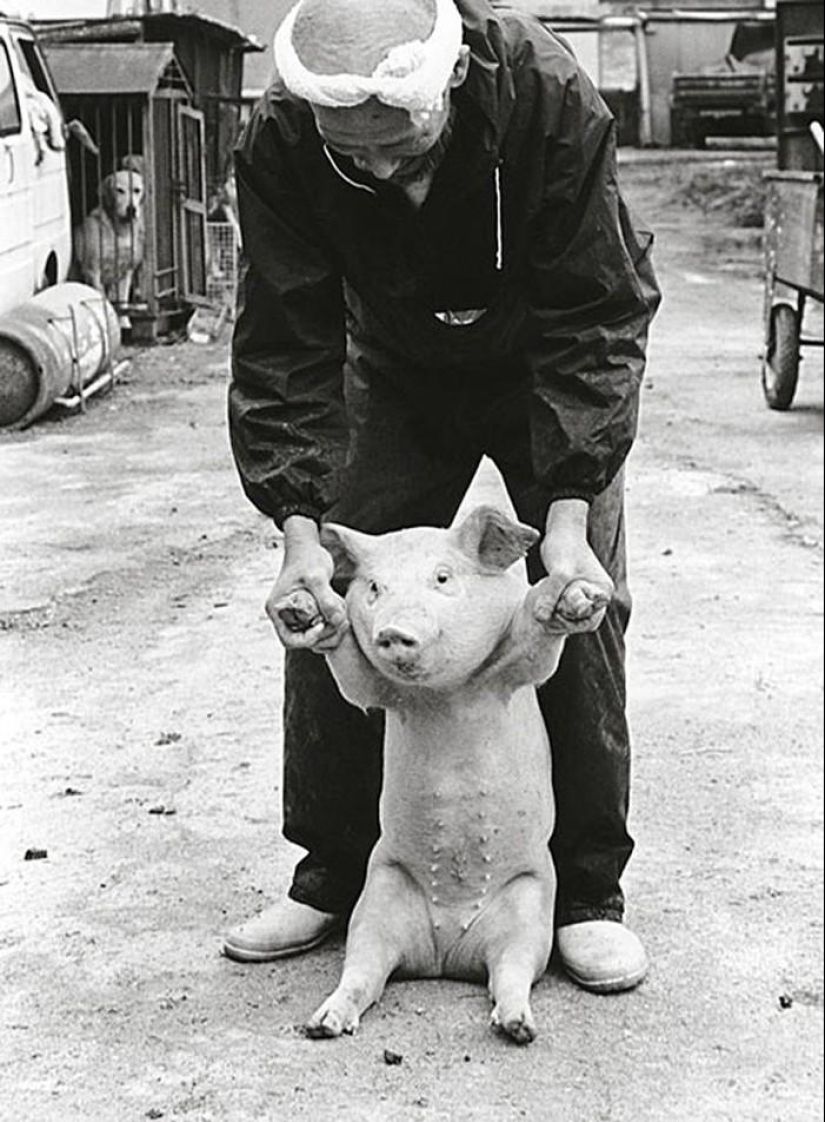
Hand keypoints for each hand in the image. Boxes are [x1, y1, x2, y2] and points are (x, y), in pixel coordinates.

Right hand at [265, 516, 347, 650]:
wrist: (307, 545)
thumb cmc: (307, 557)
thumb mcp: (316, 577)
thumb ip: (326, 599)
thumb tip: (337, 621)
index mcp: (278, 609)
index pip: (290, 639)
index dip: (309, 639)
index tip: (324, 625)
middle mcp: (285, 615)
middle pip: (305, 642)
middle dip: (325, 635)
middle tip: (341, 621)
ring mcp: (298, 615)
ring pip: (316, 638)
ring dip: (333, 632)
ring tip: (343, 614)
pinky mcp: (310, 612)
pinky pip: (322, 628)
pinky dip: (334, 625)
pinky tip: (341, 610)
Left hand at [538, 499, 612, 632]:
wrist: (560, 530)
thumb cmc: (564, 548)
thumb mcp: (558, 573)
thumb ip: (552, 596)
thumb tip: (541, 618)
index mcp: (603, 592)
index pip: (588, 621)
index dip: (569, 620)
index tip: (554, 609)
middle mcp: (598, 596)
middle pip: (580, 621)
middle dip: (561, 618)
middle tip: (546, 607)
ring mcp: (586, 594)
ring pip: (570, 616)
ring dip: (555, 613)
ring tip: (544, 601)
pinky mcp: (574, 592)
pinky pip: (564, 608)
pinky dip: (553, 607)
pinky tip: (543, 599)